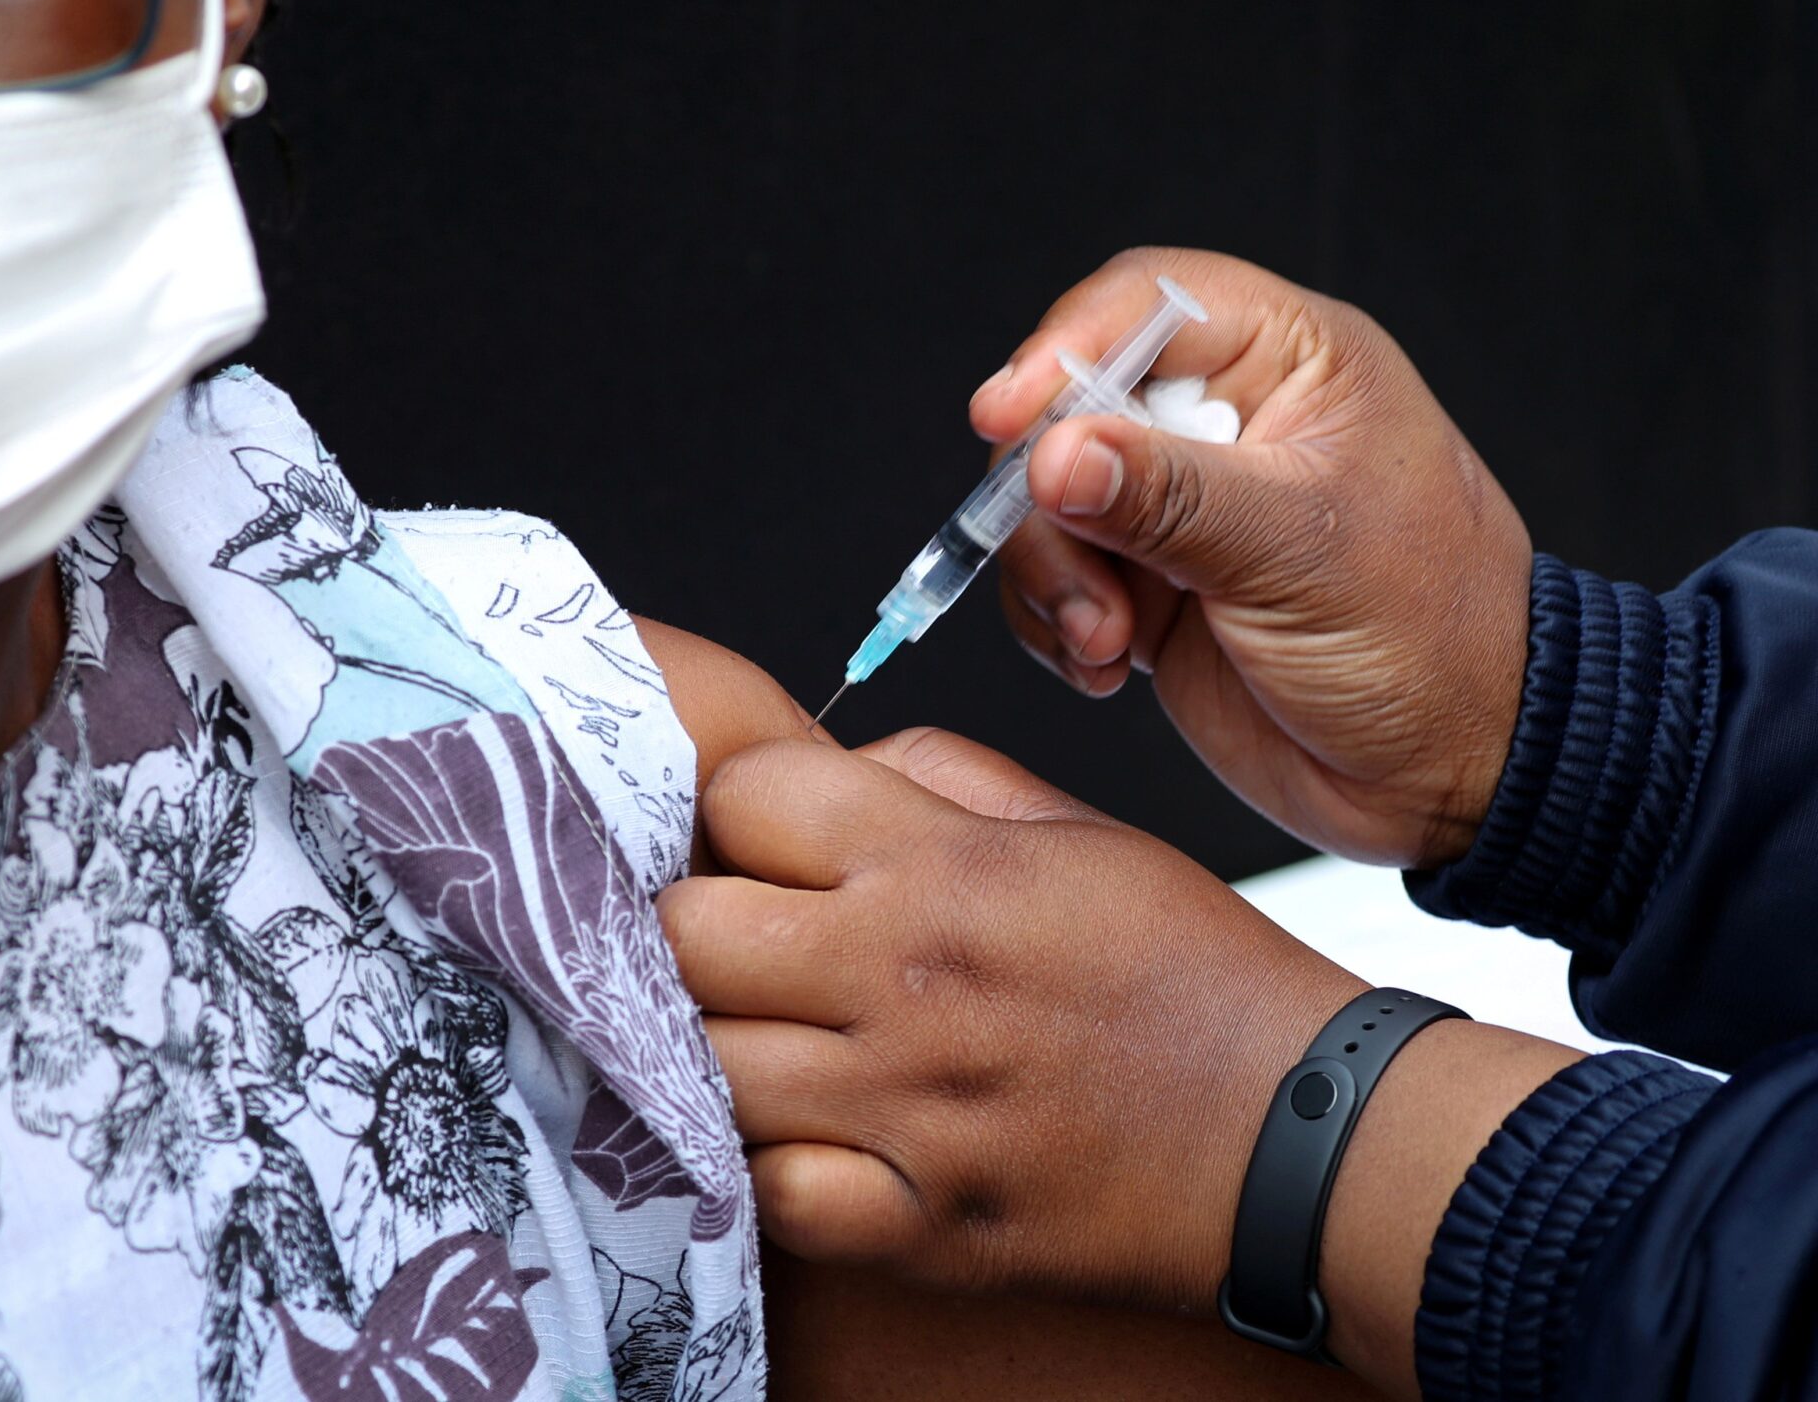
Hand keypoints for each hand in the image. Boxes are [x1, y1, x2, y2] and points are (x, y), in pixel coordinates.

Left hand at [663, 728, 1364, 1311]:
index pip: (743, 793)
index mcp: (944, 868)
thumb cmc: (1190, 975)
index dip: (740, 809)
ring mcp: (906, 1109)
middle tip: (738, 945)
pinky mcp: (921, 1223)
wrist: (1306, 1137)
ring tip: (766, 1038)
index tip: (764, 841)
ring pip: (702, 1063)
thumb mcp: (1076, 828)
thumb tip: (829, 767)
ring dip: (716, 1045)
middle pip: (684, 932)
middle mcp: (908, 980)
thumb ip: (935, 777)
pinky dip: (770, 1167)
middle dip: (694, 926)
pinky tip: (806, 1136)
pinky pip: (771, 1192)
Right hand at [976, 247, 1530, 869]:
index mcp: (1292, 360)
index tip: (1008, 418)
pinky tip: (1109, 666)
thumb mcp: (1299, 552)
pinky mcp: (1146, 584)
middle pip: (1070, 404)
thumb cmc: (1432, 640)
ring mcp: (1179, 506)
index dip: (1066, 347)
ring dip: (1054, 577)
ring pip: (1045, 500)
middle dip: (1053, 497)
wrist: (1456, 776)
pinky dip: (1056, 625)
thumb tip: (1052, 454)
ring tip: (1109, 643)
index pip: (1148, 303)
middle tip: (1084, 578)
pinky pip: (1051, 577)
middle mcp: (1226, 420)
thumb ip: (1168, 497)